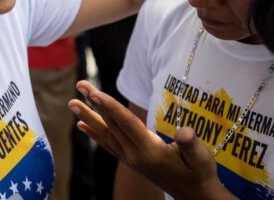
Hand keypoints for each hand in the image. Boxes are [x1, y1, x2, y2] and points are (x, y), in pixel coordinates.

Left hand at [68, 81, 237, 199]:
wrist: (195, 196)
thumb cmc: (200, 173)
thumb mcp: (201, 158)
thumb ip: (191, 143)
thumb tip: (184, 131)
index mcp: (150, 150)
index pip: (125, 123)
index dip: (109, 106)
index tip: (93, 93)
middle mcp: (134, 155)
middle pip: (110, 125)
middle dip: (93, 104)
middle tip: (79, 84)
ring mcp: (130, 159)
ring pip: (105, 134)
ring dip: (88, 116)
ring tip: (72, 102)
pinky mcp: (131, 161)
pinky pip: (108, 144)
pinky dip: (94, 133)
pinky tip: (82, 125)